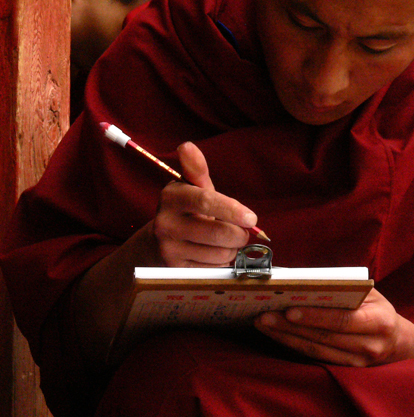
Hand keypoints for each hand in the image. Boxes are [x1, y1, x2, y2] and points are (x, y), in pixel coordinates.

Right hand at [153, 142, 259, 266]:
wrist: (156, 243)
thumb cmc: (185, 211)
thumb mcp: (192, 189)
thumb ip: (196, 169)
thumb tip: (187, 146)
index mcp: (171, 196)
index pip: (206, 201)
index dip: (233, 210)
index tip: (252, 218)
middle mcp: (166, 223)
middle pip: (220, 233)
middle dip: (239, 234)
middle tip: (241, 230)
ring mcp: (169, 249)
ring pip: (220, 253)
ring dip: (231, 249)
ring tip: (224, 241)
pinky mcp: (175, 270)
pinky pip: (213, 269)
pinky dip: (221, 262)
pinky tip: (212, 254)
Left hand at [254, 289, 413, 365]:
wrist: (398, 343)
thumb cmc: (379, 311)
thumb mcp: (371, 294)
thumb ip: (345, 289)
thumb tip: (306, 282)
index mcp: (378, 322)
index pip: (343, 321)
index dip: (315, 317)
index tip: (290, 310)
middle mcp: (368, 346)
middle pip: (323, 338)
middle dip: (290, 327)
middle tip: (264, 315)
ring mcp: (356, 362)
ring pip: (315, 351)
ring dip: (286, 338)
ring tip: (264, 324)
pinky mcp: (345, 371)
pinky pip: (315, 358)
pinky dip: (293, 346)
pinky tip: (277, 335)